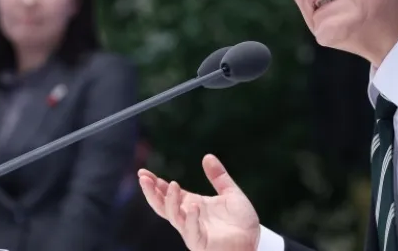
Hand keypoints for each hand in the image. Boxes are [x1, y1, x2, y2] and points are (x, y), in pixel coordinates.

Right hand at [137, 154, 260, 250]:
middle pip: (163, 205)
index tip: (144, 172)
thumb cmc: (241, 221)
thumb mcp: (230, 193)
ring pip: (174, 217)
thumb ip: (219, 176)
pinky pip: (191, 231)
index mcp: (192, 204)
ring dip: (170, 201)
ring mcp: (193, 230)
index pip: (169, 193)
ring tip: (173, 185)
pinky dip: (190, 218)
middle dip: (151, 192)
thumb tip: (207, 156)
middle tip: (143, 178)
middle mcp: (189, 217)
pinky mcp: (201, 242)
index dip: (156, 184)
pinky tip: (192, 206)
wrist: (254, 241)